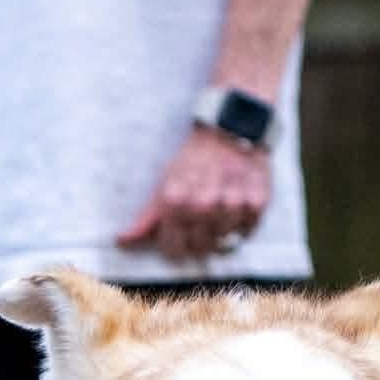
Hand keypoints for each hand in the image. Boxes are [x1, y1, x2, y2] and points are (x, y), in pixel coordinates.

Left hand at [120, 125, 271, 264]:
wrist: (230, 128)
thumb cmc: (193, 159)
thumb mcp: (164, 185)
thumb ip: (146, 219)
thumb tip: (122, 242)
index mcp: (176, 203)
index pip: (174, 251)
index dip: (176, 246)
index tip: (181, 235)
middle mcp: (204, 205)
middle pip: (200, 249)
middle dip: (199, 240)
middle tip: (203, 220)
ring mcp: (232, 204)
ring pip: (224, 243)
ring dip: (222, 232)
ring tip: (221, 210)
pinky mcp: (257, 201)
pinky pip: (248, 230)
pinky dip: (243, 223)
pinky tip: (237, 206)